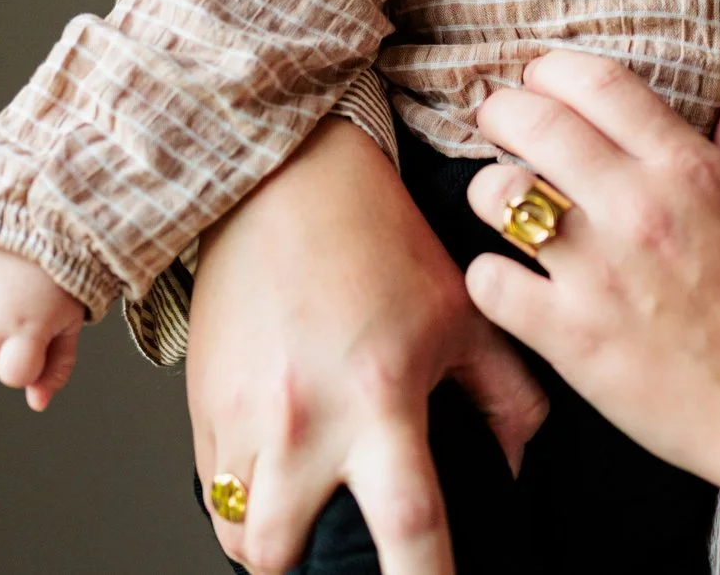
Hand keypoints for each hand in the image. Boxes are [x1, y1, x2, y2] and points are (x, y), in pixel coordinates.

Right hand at [185, 118, 547, 574]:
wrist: (283, 183)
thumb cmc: (375, 240)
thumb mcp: (459, 312)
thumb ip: (505, 392)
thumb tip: (519, 459)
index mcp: (379, 396)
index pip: (409, 524)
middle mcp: (304, 419)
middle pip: (289, 555)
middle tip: (351, 563)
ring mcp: (242, 416)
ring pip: (239, 536)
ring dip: (274, 546)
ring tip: (312, 527)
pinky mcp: (200, 406)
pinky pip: (212, 491)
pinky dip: (241, 505)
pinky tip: (277, 485)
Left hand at [464, 53, 719, 488]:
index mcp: (688, 168)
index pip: (597, 83)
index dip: (554, 69)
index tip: (541, 78)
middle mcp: (636, 207)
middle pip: (534, 122)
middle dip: (504, 111)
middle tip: (501, 122)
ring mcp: (597, 272)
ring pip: (497, 195)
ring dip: (490, 191)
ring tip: (501, 202)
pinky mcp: (570, 336)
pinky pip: (491, 284)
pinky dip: (489, 277)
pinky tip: (507, 279)